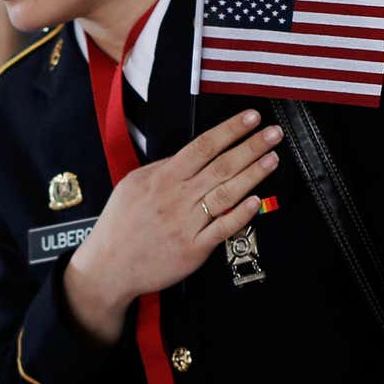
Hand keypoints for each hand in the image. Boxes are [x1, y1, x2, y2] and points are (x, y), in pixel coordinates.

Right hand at [62, 109, 281, 343]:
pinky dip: (240, 215)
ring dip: (253, 174)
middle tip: (274, 133)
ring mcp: (186, 223)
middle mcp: (177, 197)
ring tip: (272, 159)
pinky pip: (222, 229)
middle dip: (251, 146)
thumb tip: (192, 156)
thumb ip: (162, 168)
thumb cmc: (120, 225)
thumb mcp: (132, 185)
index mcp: (162, 178)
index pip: (202, 147)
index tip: (250, 118)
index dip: (229, 130)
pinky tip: (256, 201)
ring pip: (226, 193)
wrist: (109, 266)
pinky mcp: (193, 248)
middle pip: (221, 166)